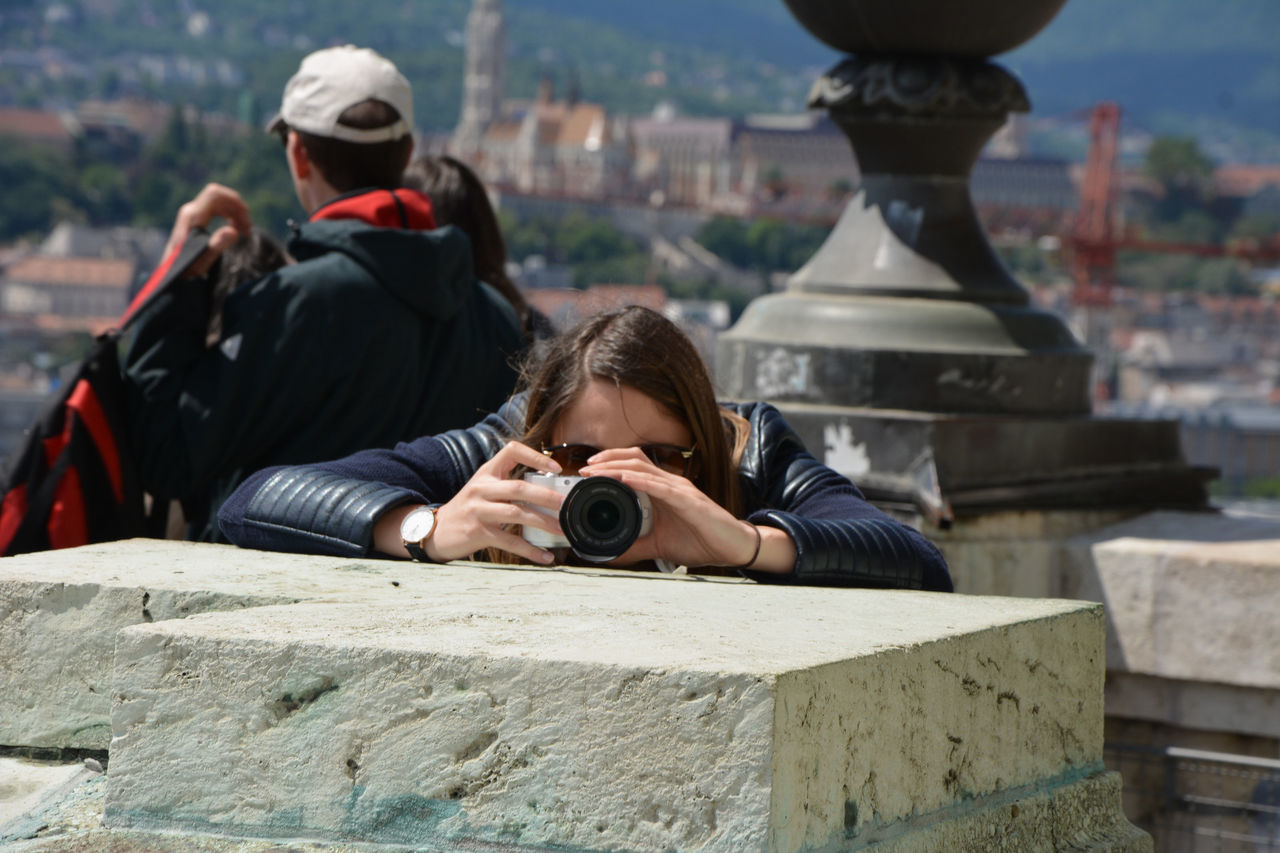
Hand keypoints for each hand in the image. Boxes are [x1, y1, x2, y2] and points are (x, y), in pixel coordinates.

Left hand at [162, 183, 252, 277]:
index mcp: (192, 217)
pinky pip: (216, 207)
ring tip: (244, 231)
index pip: (214, 194)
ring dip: (235, 212)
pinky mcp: (195, 217)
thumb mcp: (201, 262)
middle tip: (248, 231)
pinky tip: (235, 229)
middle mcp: (191, 210)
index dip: (234, 202)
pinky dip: (229, 215)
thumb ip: (216, 245)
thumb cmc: (186, 270)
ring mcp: (192, 213)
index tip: (246, 222)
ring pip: (219, 201)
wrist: (170, 274)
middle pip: (219, 196)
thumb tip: (233, 230)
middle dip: (237, 209)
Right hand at [425, 442, 566, 563]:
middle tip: (566, 504)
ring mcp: (479, 511)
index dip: (536, 456)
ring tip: (562, 529)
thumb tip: (548, 491)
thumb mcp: (483, 489)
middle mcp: (482, 488)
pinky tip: (545, 555)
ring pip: (517, 514)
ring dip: (543, 523)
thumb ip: (508, 485)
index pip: (512, 451)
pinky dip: (530, 550)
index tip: (556, 468)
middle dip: (547, 496)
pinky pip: (510, 542)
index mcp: (487, 473)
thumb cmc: (467, 509)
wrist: (435, 530)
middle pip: (519, 487)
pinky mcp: (478, 533)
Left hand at [578, 449, 762, 569]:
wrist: (732, 547)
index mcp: (662, 489)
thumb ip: (635, 547)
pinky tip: (623, 480)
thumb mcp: (658, 545)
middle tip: (583, 468)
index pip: (632, 466)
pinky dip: (639, 481)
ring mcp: (679, 489)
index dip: (608, 463)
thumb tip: (609, 555)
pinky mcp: (688, 500)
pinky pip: (660, 486)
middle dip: (606, 459)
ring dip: (615, 467)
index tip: (585, 473)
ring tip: (594, 471)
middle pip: (633, 459)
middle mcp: (669, 483)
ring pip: (642, 468)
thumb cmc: (701, 542)